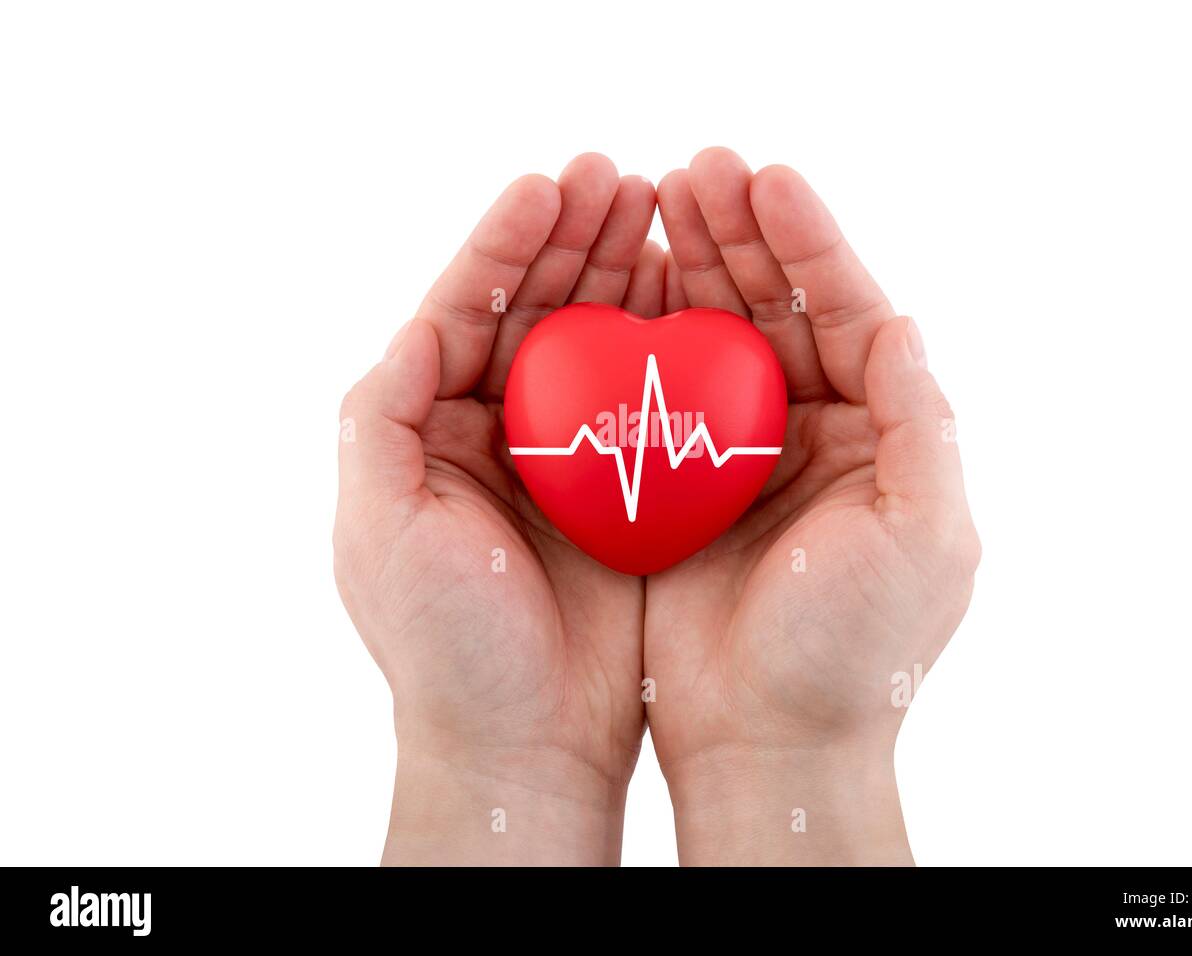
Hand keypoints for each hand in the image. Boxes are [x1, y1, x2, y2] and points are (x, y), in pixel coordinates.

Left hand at [334, 154, 665, 864]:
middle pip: (536, 310)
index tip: (551, 186)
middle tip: (625, 179)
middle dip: (575, 241)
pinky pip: (647, 400)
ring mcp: (564, 457)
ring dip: (626, 276)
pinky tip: (695, 298)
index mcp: (427, 428)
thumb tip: (415, 321)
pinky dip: (668, 345)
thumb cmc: (443, 646)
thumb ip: (381, 419)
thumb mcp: (380, 527)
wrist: (524, 741)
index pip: (465, 309)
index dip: (505, 244)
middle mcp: (493, 430)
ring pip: (596, 343)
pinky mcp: (624, 489)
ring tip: (666, 212)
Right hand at [645, 148, 979, 864]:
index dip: (812, 244)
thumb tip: (904, 322)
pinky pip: (660, 394)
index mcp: (881, 433)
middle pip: (778, 310)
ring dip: (690, 267)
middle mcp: (817, 432)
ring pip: (716, 339)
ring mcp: (744, 456)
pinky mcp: (682, 485)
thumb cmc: (856, 654)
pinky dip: (642, 338)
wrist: (770, 742)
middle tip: (695, 168)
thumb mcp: (922, 537)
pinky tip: (616, 288)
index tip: (767, 179)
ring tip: (651, 199)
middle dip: (742, 236)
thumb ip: (923, 426)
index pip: (850, 314)